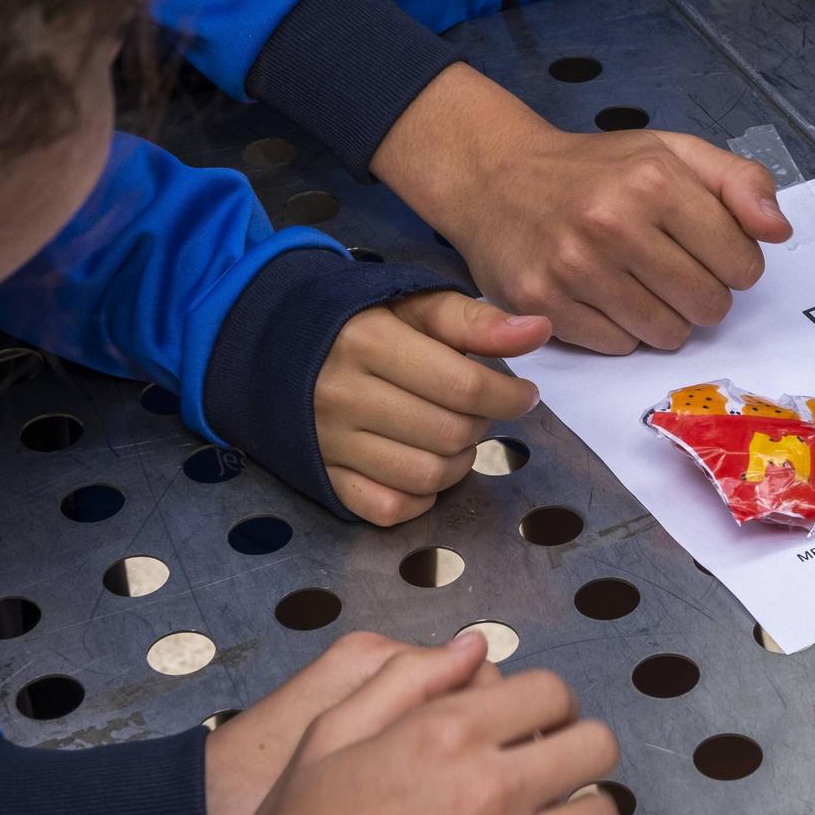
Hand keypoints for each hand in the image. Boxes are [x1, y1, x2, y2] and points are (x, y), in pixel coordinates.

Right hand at [215, 633, 618, 814]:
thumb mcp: (331, 736)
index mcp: (446, 735)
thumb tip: (473, 646)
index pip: (553, 693)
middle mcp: (489, 791)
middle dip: (577, 751)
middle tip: (550, 772)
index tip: (534, 726)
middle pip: (595, 747)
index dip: (548, 704)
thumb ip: (407, 679)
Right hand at [316, 290, 547, 524]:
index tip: (525, 395)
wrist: (276, 342)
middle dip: (481, 424)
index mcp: (369, 342)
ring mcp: (329, 442)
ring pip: (426, 476)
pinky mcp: (322, 476)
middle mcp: (344, 395)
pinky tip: (425, 464)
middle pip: (450, 434)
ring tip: (457, 435)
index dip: (510, 396)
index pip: (464, 387)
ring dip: (459, 462)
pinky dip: (420, 497)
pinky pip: (389, 508)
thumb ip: (477, 321)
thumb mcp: (417, 305)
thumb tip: (538, 331)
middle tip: (478, 409)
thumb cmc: (364, 321)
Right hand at [372, 64, 792, 354]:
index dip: (736, 263)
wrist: (496, 177)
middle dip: (703, 294)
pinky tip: (603, 295)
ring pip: (667, 334)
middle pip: (709, 306)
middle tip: (675, 270)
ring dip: (666, 317)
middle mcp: (613, 223)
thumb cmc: (597, 169)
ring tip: (640, 282)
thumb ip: (739, 182)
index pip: (743, 264)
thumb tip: (779, 231)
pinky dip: (621, 329)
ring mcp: (573, 268)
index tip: (710, 250)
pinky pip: (618, 346)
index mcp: (655, 180)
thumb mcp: (673, 152)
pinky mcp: (542, 303)